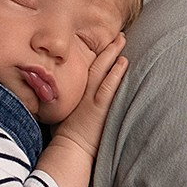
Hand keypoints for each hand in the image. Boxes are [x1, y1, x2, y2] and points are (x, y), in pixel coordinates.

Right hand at [49, 33, 127, 160]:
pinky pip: (109, 86)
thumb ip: (67, 103)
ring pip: (102, 70)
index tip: (104, 44)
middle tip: (117, 36)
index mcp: (76, 94)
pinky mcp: (99, 108)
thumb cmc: (66, 137)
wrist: (69, 149)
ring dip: (112, 54)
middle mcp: (83, 93)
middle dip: (107, 49)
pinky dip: (116, 73)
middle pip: (96, 64)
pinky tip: (123, 62)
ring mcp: (92, 99)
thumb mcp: (63, 115)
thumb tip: (63, 96)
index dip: (96, 56)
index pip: (87, 70)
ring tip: (122, 40)